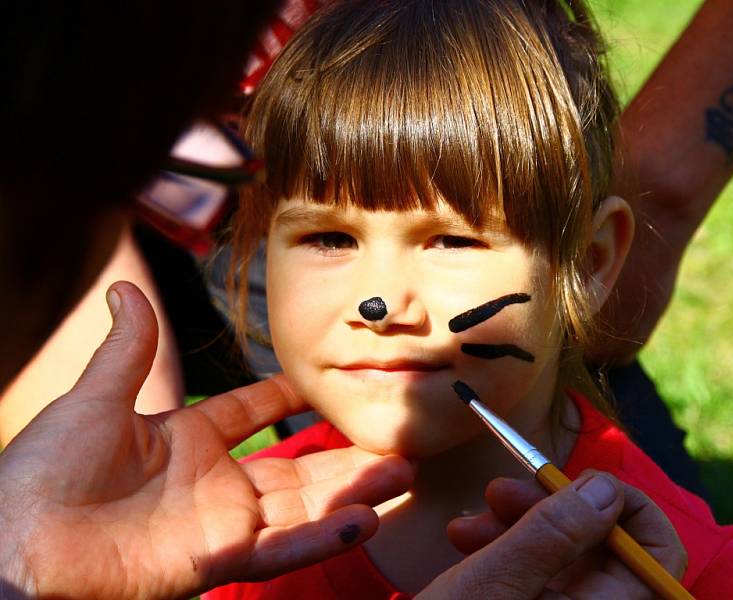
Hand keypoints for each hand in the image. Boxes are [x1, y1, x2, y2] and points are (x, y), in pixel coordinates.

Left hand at [0, 282, 412, 598]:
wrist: (18, 545)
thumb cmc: (45, 472)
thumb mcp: (96, 400)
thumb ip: (129, 349)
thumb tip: (125, 289)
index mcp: (186, 440)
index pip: (250, 413)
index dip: (285, 397)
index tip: (321, 381)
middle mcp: (213, 484)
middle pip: (296, 466)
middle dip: (346, 456)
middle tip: (394, 438)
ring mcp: (220, 524)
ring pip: (304, 507)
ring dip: (353, 493)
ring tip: (402, 472)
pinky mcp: (218, 561)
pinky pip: (282, 549)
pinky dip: (325, 536)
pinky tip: (367, 518)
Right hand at [421, 472, 685, 598]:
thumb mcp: (498, 582)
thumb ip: (554, 533)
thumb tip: (606, 488)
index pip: (659, 552)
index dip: (629, 506)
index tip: (579, 480)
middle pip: (604, 546)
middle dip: (552, 508)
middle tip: (499, 491)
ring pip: (565, 554)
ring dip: (518, 524)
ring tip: (469, 522)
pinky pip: (538, 573)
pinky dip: (506, 549)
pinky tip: (466, 539)